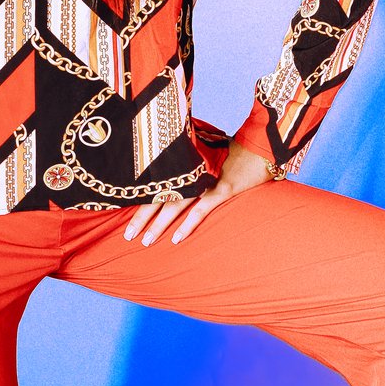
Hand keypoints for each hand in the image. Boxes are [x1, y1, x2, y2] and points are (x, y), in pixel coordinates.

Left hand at [122, 140, 275, 247]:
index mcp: (183, 161)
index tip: (123, 212)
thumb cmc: (233, 148)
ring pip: (175, 206)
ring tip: (145, 241)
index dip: (139, 199)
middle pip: (159, 196)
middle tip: (127, 236)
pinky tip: (176, 239)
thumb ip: (187, 159)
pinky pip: (201, 210)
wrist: (262, 144)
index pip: (156, 183)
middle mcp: (190, 171)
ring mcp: (205, 180)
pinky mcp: (222, 189)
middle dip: (141, 217)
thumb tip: (173, 169)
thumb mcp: (205, 150)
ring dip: (158, 225)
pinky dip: (187, 225)